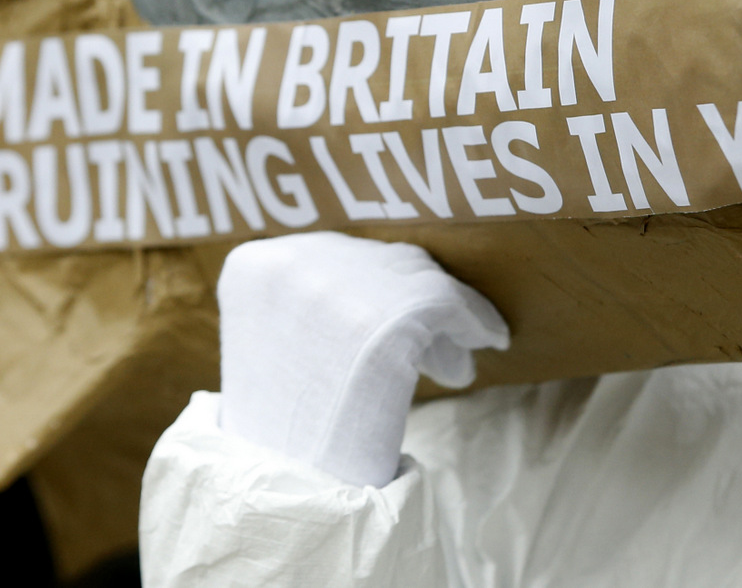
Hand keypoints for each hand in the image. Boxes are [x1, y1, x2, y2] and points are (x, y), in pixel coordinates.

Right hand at [216, 232, 509, 486]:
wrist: (293, 488)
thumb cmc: (284, 426)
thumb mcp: (274, 340)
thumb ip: (314, 297)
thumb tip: (390, 274)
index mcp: (254, 265)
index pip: (332, 252)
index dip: (371, 284)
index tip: (387, 310)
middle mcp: (295, 265)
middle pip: (378, 260)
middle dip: (406, 300)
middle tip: (429, 338)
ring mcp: (343, 288)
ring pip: (418, 278)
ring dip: (440, 315)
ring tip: (452, 355)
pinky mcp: (391, 319)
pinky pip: (453, 304)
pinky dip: (477, 321)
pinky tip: (487, 340)